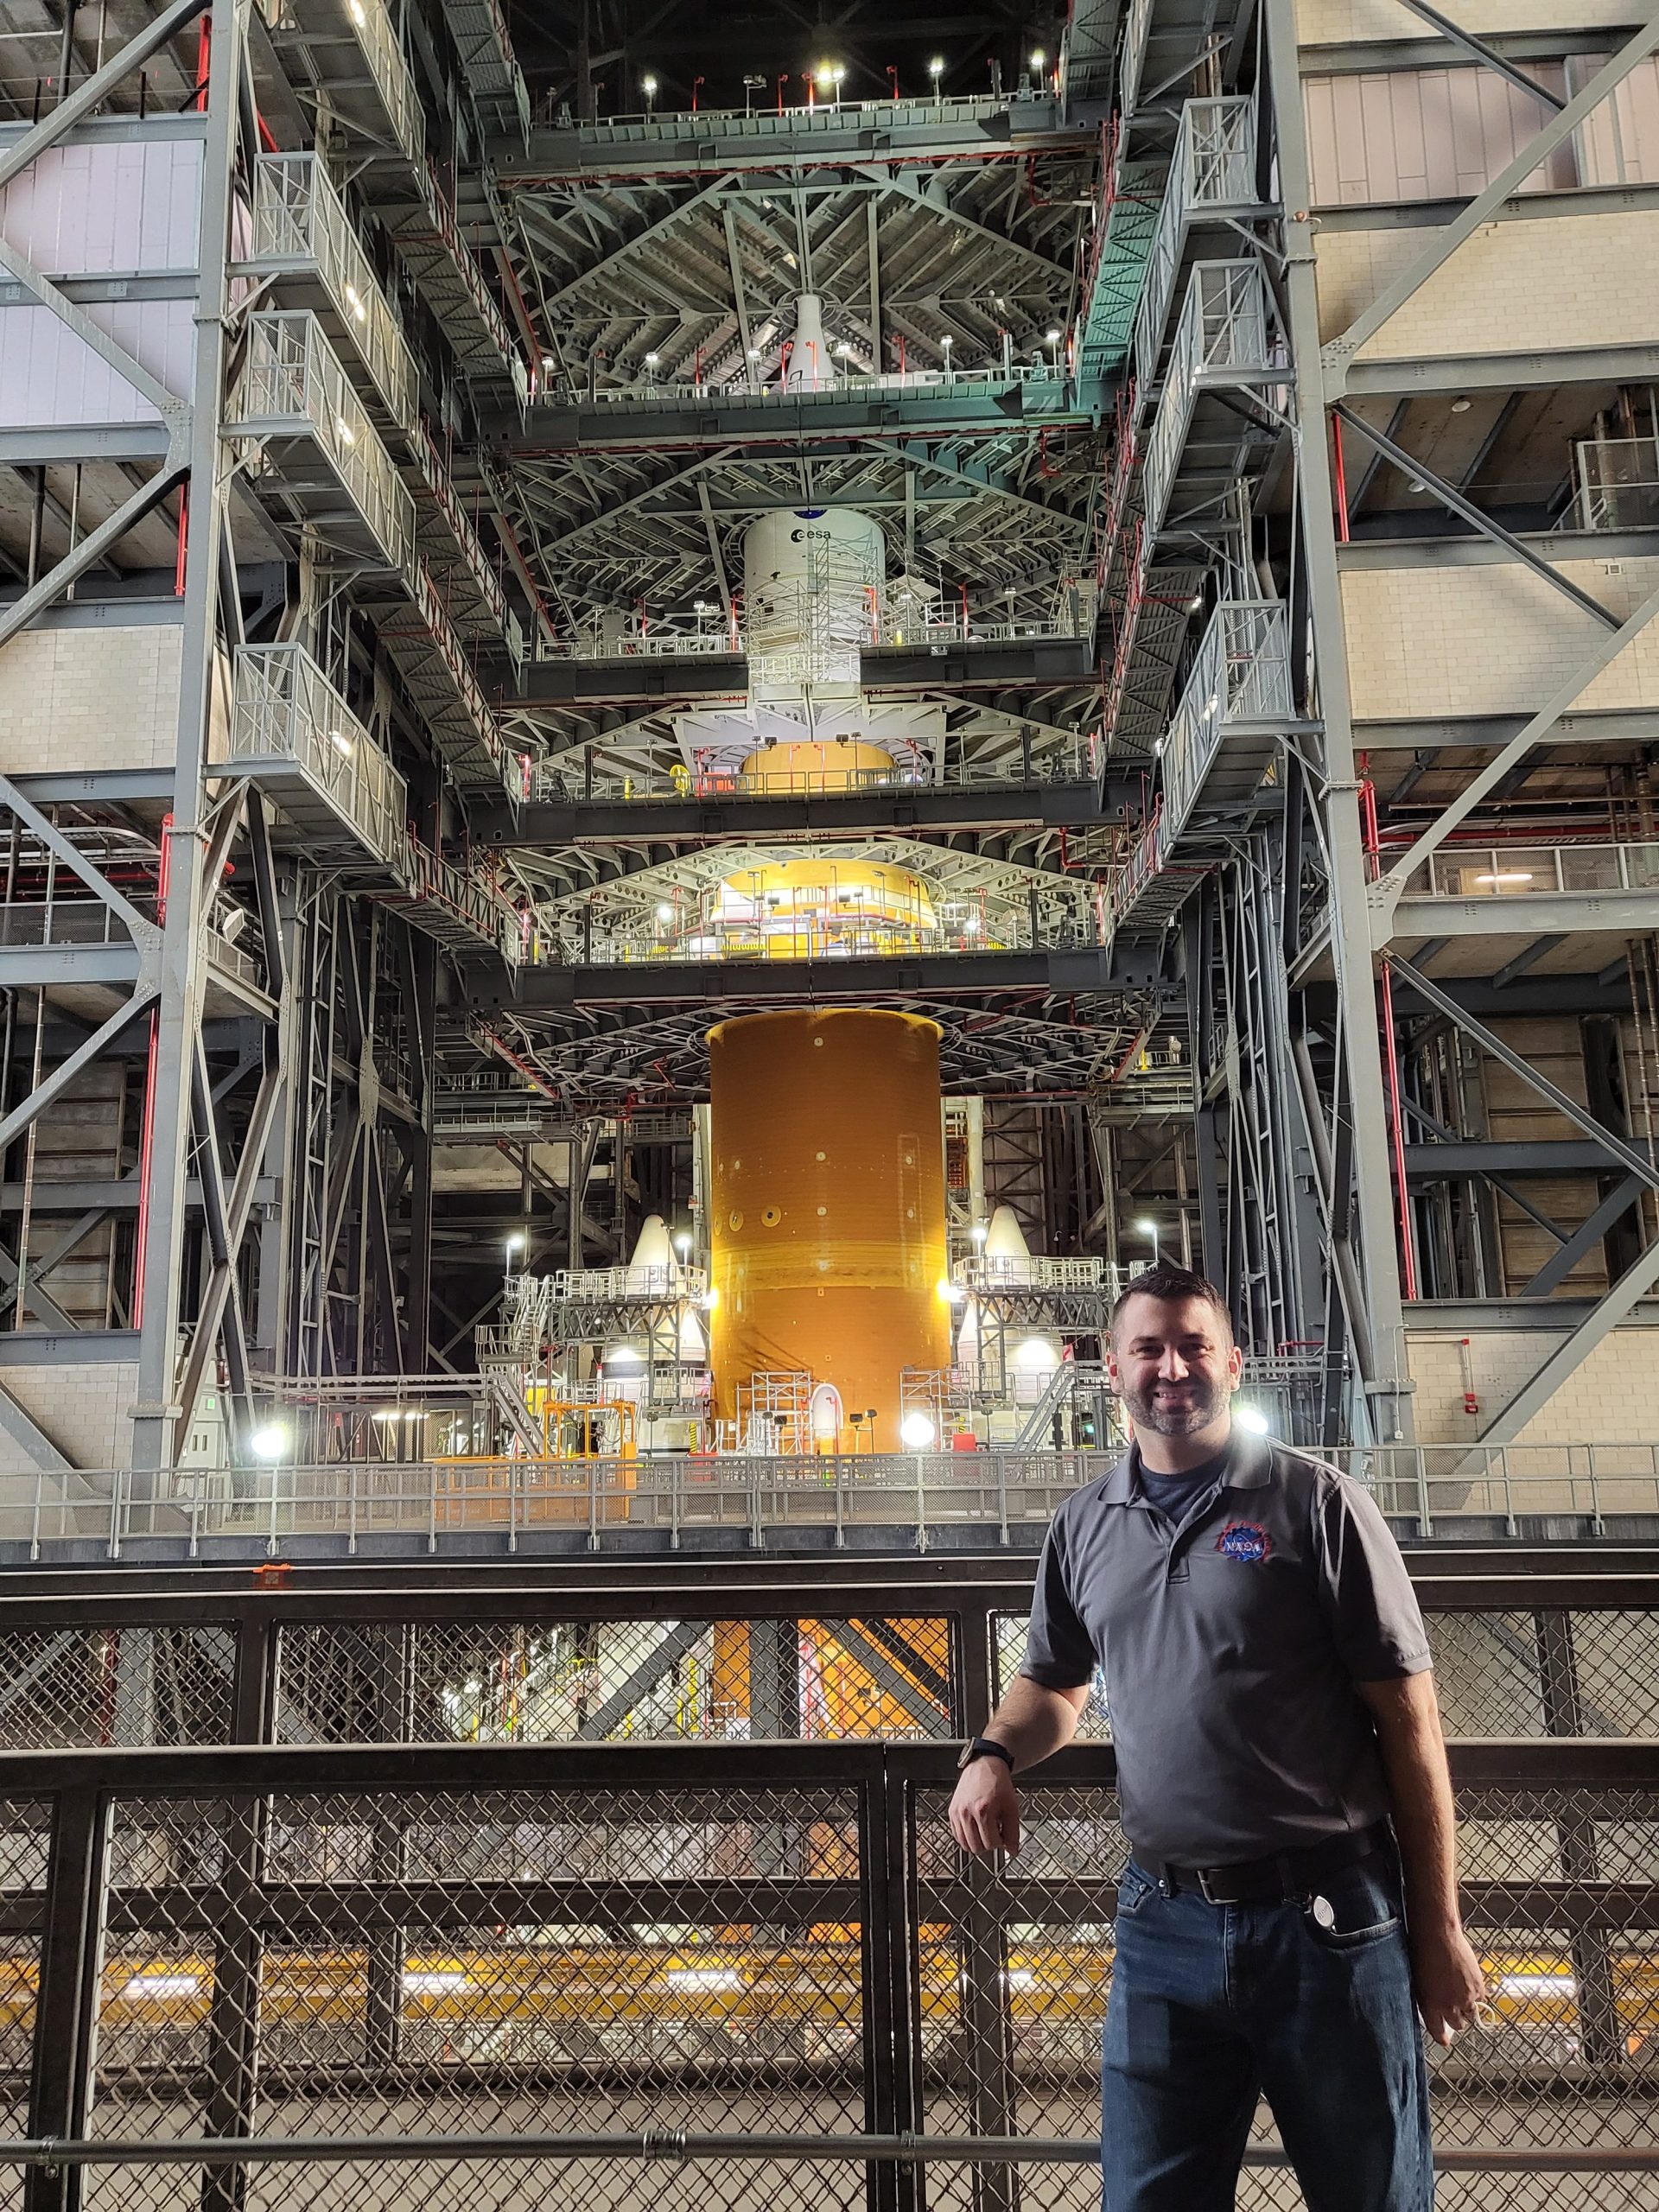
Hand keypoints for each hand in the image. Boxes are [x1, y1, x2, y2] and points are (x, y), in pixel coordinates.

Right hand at [948, 1755, 1020, 1858]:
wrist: (985, 1764)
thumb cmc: (998, 1783)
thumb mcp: (1012, 1807)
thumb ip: (1013, 1831)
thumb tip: (1012, 1851)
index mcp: (983, 1811)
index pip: (991, 1843)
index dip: (1001, 1842)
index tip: (1003, 1834)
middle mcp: (967, 1813)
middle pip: (976, 1847)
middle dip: (988, 1843)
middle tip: (994, 1832)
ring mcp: (957, 1812)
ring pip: (964, 1845)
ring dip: (976, 1842)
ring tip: (984, 1830)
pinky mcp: (951, 1811)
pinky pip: (956, 1835)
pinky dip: (966, 1837)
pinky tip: (975, 1827)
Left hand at [1409, 1920, 1487, 2045]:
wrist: (1438, 1934)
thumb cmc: (1422, 1952)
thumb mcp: (1418, 1980)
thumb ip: (1428, 1999)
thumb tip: (1434, 2006)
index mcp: (1430, 2005)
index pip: (1437, 2030)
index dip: (1441, 2036)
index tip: (1444, 2041)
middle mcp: (1449, 2006)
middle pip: (1458, 2024)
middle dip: (1456, 2018)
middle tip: (1453, 2007)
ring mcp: (1466, 1997)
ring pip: (1471, 2013)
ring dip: (1467, 2007)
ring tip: (1461, 1993)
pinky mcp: (1478, 1987)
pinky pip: (1481, 1998)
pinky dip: (1476, 1993)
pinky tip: (1468, 1981)